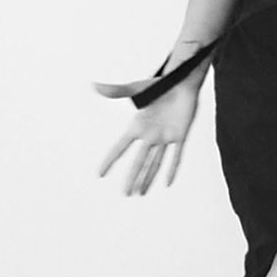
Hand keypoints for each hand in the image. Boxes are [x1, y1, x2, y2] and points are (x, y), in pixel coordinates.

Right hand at [94, 65, 204, 194]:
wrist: (181, 83)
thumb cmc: (158, 84)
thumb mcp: (137, 88)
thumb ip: (117, 90)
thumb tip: (94, 85)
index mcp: (137, 126)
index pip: (121, 147)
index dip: (110, 160)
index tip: (99, 174)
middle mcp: (149, 135)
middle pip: (138, 161)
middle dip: (132, 178)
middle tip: (125, 194)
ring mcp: (165, 137)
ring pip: (155, 162)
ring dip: (148, 178)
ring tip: (140, 193)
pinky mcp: (180, 136)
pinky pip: (176, 155)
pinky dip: (172, 168)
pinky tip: (167, 182)